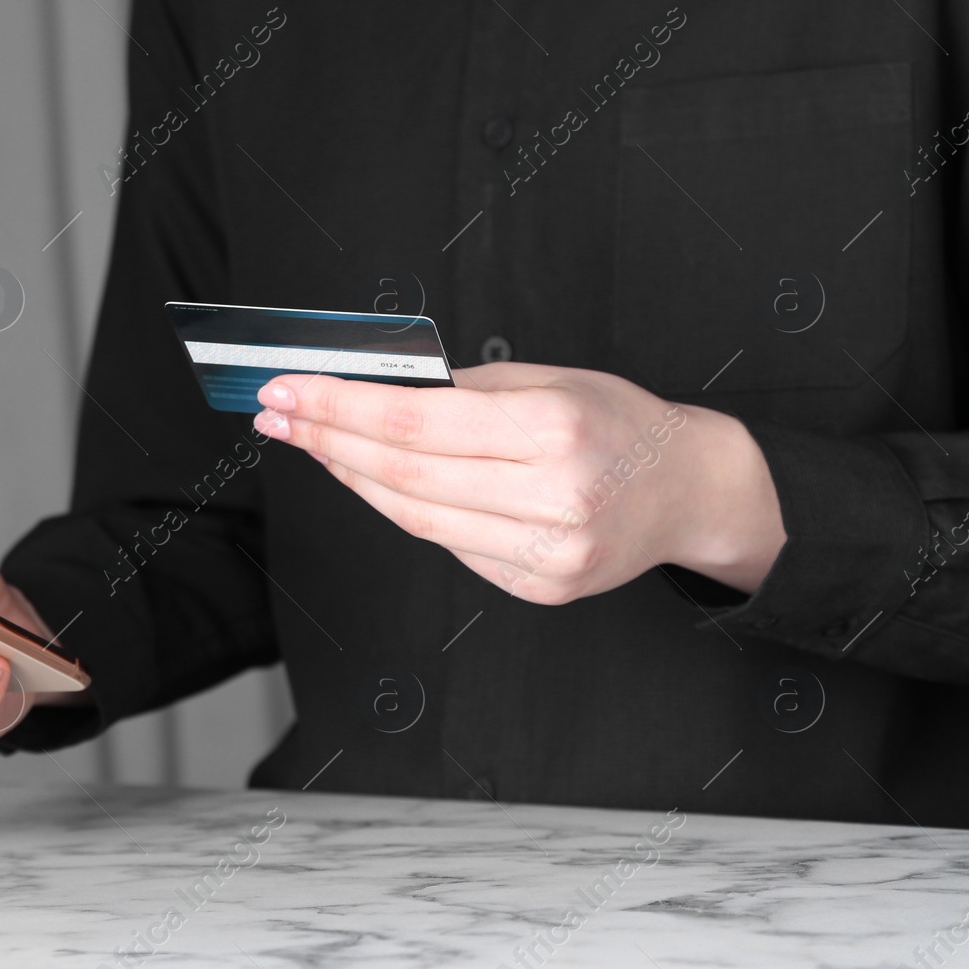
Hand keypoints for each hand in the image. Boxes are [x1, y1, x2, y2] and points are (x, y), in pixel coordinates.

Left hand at [253, 361, 785, 604]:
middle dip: (328, 440)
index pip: (415, 422)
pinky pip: (449, 545)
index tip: (287, 391)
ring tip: (314, 443)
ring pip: (416, 518)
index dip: (339, 408)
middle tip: (279, 415)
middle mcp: (554, 498)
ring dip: (353, 478)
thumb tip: (365, 393)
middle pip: (404, 474)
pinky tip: (372, 480)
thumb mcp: (548, 380)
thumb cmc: (617, 422)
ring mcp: (548, 553)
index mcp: (556, 429)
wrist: (690, 490)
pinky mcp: (540, 587)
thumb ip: (461, 393)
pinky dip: (403, 509)